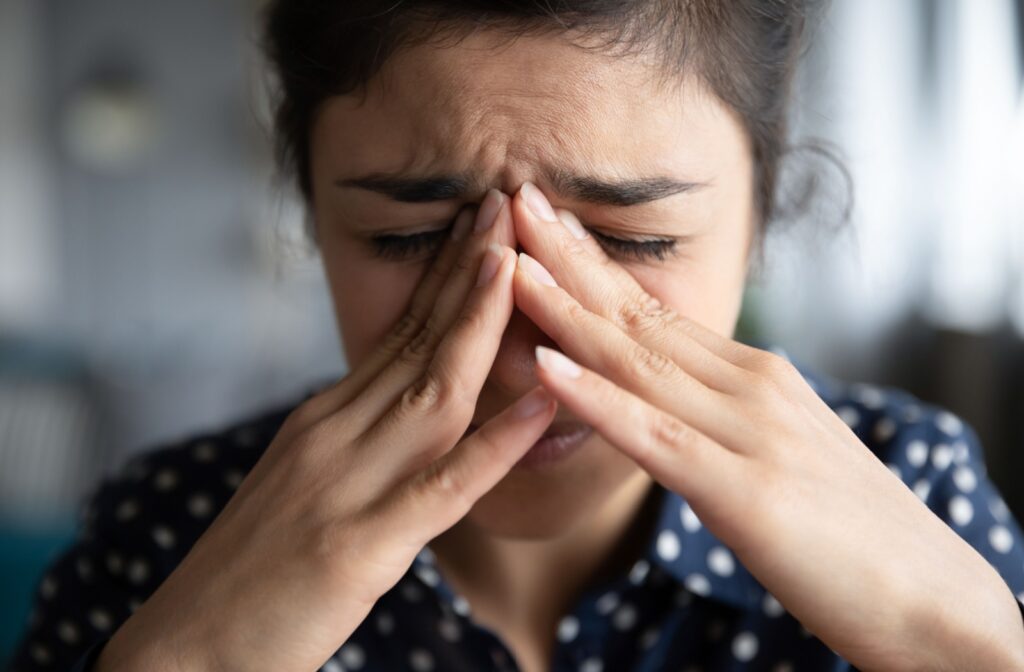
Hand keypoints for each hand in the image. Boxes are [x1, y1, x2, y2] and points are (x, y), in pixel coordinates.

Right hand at [96, 192, 557, 671]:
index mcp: (326, 418)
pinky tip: (541, 404)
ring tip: (519, 261)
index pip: (400, 330)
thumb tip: (404, 397)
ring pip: (432, 389)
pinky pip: (443, 485)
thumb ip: (355, 435)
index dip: (447, 274)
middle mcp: (335, 433)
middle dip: (469, 269)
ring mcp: (348, 483)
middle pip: (418, 339)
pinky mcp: (360, 544)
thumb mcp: (303, 479)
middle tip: (507, 202)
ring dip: (479, 322)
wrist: (187, 647)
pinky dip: (496, 443)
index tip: (484, 223)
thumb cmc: (253, 569)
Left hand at [508, 183, 1023, 671]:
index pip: (656, 313)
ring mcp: (749, 434)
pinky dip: (596, 398)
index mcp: (755, 378)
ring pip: (637, 362)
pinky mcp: (747, 492)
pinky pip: (655, 437)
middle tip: (513, 199)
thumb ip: (723, 418)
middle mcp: (750, 388)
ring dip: (565, 310)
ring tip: (510, 264)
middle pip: (639, 316)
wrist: (934, 597)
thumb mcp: (779, 451)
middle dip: (568, 258)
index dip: (594, 267)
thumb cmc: (851, 532)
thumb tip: (667, 398)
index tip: (545, 224)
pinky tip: (546, 365)